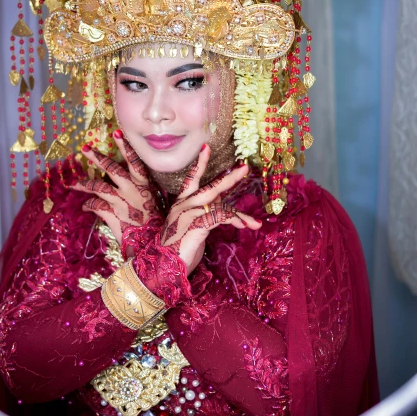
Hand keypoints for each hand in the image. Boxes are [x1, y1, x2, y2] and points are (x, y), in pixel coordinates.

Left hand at [73, 131, 162, 244]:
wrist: (153, 244)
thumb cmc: (158, 224)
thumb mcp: (156, 202)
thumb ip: (146, 192)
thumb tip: (139, 186)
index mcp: (144, 184)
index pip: (134, 160)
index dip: (124, 146)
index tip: (116, 132)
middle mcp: (131, 189)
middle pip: (112, 168)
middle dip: (97, 157)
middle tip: (85, 148)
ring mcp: (120, 201)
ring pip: (98, 186)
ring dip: (84, 184)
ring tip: (73, 184)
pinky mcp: (112, 214)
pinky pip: (95, 205)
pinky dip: (89, 205)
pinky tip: (85, 205)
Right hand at [160, 145, 261, 275]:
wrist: (161, 268)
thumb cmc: (176, 251)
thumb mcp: (190, 229)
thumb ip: (203, 215)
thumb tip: (220, 206)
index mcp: (180, 204)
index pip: (191, 179)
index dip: (200, 164)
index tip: (206, 148)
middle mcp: (183, 205)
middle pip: (210, 187)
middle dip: (229, 179)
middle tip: (244, 168)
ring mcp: (189, 214)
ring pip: (219, 204)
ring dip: (240, 212)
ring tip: (255, 220)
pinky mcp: (196, 225)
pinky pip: (221, 218)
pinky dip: (235, 222)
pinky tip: (246, 227)